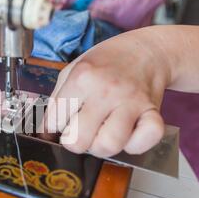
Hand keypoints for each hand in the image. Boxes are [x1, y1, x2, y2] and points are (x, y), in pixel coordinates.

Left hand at [44, 29, 170, 157]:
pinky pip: (144, 141)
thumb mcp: (73, 70)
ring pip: (109, 145)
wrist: (147, 51)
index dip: (54, 126)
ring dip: (102, 146)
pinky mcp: (152, 112)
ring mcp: (131, 102)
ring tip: (102, 134)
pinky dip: (135, 145)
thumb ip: (57, 100)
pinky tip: (127, 134)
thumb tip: (45, 132)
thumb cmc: (107, 62)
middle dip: (75, 142)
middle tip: (81, 132)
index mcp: (83, 77)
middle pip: (79, 141)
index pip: (55, 121)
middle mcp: (106, 90)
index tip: (62, 122)